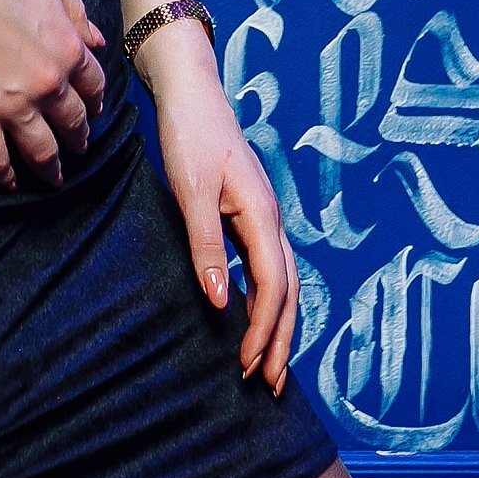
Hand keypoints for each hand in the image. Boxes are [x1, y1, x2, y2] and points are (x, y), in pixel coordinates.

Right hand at [0, 0, 107, 189]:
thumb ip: (77, 12)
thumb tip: (98, 40)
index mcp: (69, 49)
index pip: (93, 85)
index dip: (96, 101)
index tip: (95, 110)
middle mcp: (50, 85)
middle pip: (72, 121)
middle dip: (78, 138)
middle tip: (79, 149)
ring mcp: (15, 106)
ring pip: (41, 149)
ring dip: (50, 167)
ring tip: (53, 179)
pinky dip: (3, 175)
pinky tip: (7, 183)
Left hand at [154, 79, 299, 394]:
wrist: (191, 92)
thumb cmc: (190, 135)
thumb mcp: (191, 191)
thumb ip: (207, 245)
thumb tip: (223, 302)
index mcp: (262, 212)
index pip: (273, 284)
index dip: (264, 329)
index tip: (248, 365)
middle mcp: (270, 217)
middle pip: (289, 289)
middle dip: (282, 338)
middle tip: (269, 385)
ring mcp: (262, 214)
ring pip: (283, 279)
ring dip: (278, 323)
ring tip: (268, 364)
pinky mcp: (249, 212)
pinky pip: (268, 265)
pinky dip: (268, 299)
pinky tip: (254, 315)